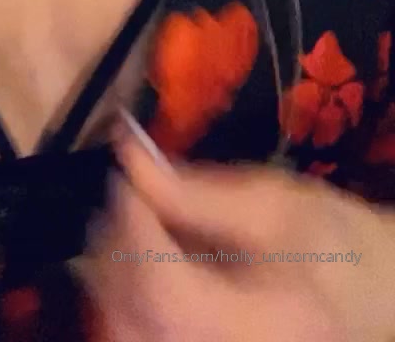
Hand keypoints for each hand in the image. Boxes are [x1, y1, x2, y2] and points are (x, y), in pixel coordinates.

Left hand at [82, 137, 394, 341]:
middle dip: (115, 245)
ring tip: (135, 218)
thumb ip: (197, 189)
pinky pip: (136, 332)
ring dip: (112, 268)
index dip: (133, 227)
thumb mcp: (276, 203)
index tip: (128, 172)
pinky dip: (123, 291)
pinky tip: (140, 252)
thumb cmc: (335, 242)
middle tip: (130, 190)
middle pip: (131, 318)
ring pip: (123, 330)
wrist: (372, 289)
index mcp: (254, 326)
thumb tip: (130, 156)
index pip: (163, 291)